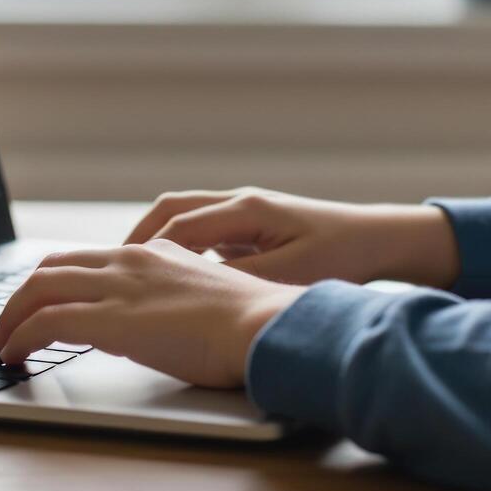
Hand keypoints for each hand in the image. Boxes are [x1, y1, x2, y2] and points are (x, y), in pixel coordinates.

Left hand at [0, 238, 306, 387]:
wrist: (266, 325)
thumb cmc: (251, 324)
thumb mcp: (205, 300)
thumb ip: (174, 302)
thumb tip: (156, 326)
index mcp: (156, 253)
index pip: (89, 259)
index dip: (57, 282)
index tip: (44, 306)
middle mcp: (131, 260)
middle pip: (53, 266)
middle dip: (21, 296)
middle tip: (10, 324)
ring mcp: (118, 286)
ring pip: (38, 287)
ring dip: (10, 317)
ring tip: (2, 343)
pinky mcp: (108, 318)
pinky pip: (44, 322)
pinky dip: (19, 337)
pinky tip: (13, 355)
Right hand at [123, 187, 460, 288]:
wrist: (380, 240)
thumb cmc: (342, 255)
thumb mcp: (291, 274)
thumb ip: (242, 278)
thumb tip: (196, 287)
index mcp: (246, 209)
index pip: (178, 224)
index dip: (144, 249)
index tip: (119, 273)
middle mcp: (241, 203)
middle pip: (172, 211)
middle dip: (138, 239)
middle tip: (110, 269)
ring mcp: (246, 213)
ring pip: (185, 220)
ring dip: (158, 243)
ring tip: (132, 275)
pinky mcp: (253, 227)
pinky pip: (205, 233)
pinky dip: (182, 251)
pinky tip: (175, 281)